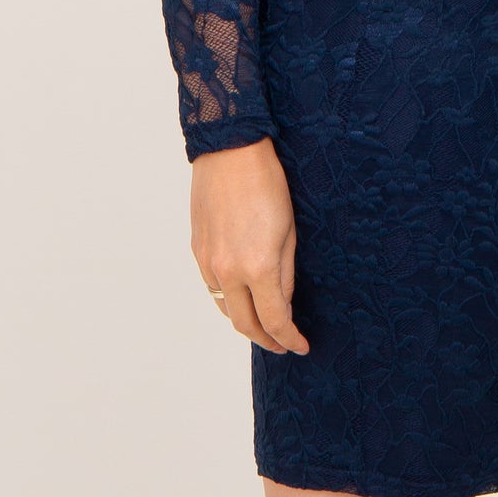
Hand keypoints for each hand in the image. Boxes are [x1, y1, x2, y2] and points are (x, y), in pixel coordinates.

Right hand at [191, 137, 309, 354]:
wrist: (229, 150)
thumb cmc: (267, 184)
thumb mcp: (289, 231)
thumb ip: (285, 274)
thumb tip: (283, 303)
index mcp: (256, 267)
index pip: (274, 320)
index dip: (289, 339)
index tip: (301, 346)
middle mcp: (227, 271)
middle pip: (244, 325)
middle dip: (266, 340)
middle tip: (283, 344)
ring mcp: (207, 262)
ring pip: (225, 308)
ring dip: (245, 321)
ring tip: (264, 322)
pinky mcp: (197, 250)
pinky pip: (213, 287)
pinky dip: (229, 298)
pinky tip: (243, 294)